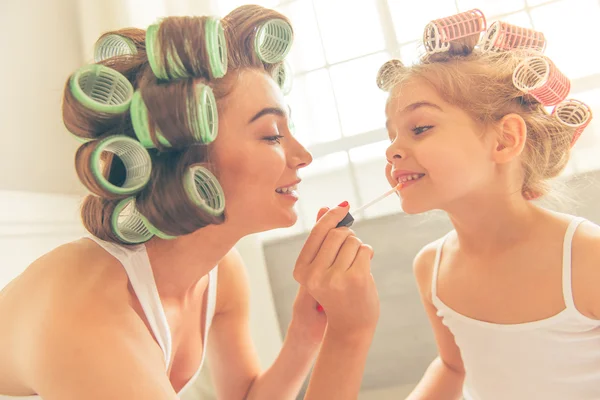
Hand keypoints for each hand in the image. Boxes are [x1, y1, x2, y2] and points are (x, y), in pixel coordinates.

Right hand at [293, 202, 379, 337]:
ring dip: (358, 247)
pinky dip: (367, 254)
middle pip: (336, 234)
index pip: (317, 234)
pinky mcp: (356, 279)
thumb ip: (321, 240)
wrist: (350, 327)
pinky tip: (364, 269)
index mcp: (301, 271)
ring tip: (355, 264)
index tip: (343, 207)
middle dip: (347, 235)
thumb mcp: (321, 268)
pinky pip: (365, 250)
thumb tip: (325, 208)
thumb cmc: (336, 293)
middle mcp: (315, 275)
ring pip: (352, 241)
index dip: (331, 217)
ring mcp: (335, 278)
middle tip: (350, 247)